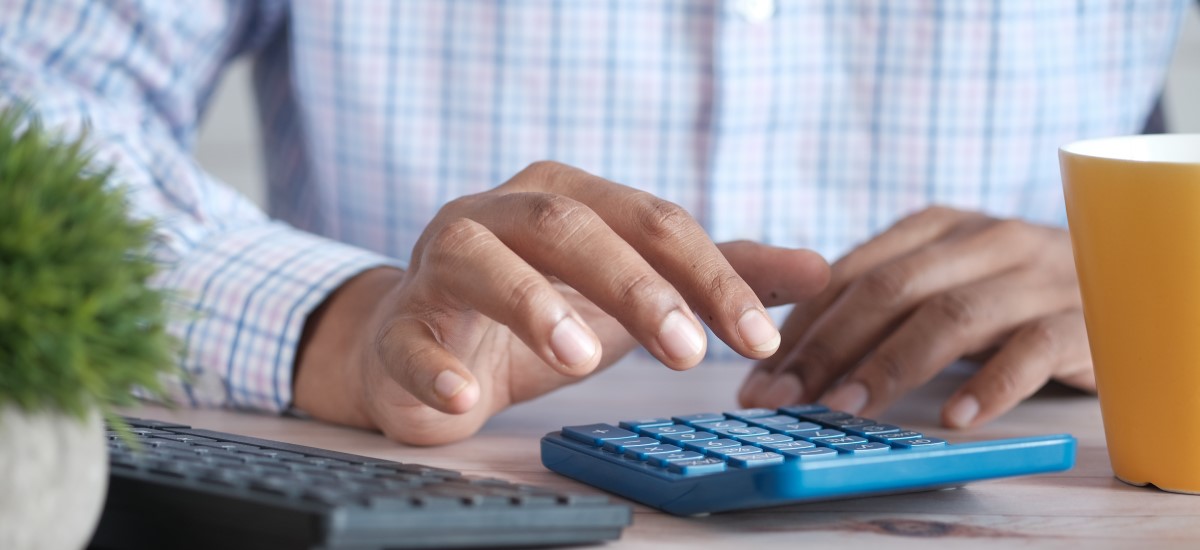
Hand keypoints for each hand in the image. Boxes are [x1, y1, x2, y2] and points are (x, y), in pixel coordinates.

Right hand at [293, 161, 829, 444]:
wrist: (428, 343)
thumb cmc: (541, 308)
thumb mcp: (635, 290)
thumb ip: (717, 276)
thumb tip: (819, 269)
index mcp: (569, 197)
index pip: (652, 220)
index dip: (709, 275)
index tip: (758, 337)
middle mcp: (503, 213)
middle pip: (571, 225)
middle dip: (634, 284)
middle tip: (688, 351)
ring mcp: (442, 263)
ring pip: (482, 260)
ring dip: (532, 304)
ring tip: (581, 357)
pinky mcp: (401, 324)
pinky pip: (410, 339)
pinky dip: (436, 368)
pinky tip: (466, 398)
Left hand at [738, 206, 1095, 427]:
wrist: (1130, 285)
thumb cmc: (1012, 295)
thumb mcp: (944, 282)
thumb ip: (880, 302)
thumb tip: (788, 353)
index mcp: (937, 227)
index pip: (851, 272)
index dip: (800, 326)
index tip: (759, 376)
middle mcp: (983, 240)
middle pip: (890, 290)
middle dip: (826, 347)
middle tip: (784, 398)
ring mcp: (1035, 275)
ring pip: (950, 315)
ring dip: (890, 366)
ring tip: (845, 410)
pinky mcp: (1081, 318)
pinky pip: (1032, 350)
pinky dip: (990, 385)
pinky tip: (954, 419)